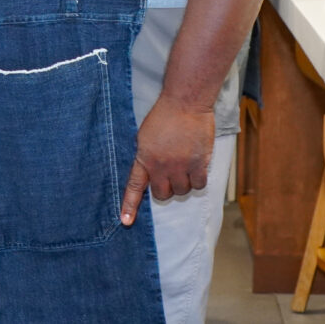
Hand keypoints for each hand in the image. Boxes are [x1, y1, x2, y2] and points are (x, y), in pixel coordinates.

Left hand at [120, 96, 214, 224]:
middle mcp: (161, 166)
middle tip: (170, 176)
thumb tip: (151, 172)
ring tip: (184, 166)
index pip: (135, 186)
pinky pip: (199, 185)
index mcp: (144, 158)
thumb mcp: (145, 136)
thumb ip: (147, 156)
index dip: (130, 205)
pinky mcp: (198, 164)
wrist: (185, 103)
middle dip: (165, 188)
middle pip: (162, 194)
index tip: (125, 222)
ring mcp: (180, 167)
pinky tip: (196, 168)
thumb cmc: (164, 115)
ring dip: (183, 183)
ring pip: (182, 191)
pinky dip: (198, 180)